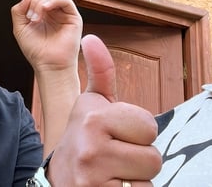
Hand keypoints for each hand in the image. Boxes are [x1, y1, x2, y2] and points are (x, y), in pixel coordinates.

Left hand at [11, 0, 81, 72]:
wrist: (48, 64)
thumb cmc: (35, 49)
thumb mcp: (19, 27)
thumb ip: (19, 10)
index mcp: (44, 10)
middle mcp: (55, 10)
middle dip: (35, 0)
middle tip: (31, 16)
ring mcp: (65, 13)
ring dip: (41, 3)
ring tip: (37, 18)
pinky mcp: (74, 17)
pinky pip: (65, 0)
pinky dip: (53, 2)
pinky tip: (46, 10)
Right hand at [46, 35, 161, 186]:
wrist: (58, 181)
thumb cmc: (83, 141)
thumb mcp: (90, 106)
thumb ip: (100, 74)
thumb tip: (91, 37)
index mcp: (92, 116)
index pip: (149, 127)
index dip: (138, 134)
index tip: (115, 136)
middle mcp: (90, 146)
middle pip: (153, 156)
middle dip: (139, 160)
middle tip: (115, 159)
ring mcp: (92, 177)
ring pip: (148, 179)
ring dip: (135, 180)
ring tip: (113, 174)